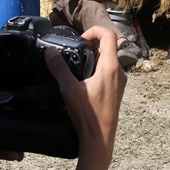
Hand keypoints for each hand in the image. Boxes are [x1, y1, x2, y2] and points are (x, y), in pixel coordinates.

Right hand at [44, 27, 126, 169]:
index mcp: (110, 67)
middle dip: (92, 44)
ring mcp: (119, 82)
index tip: (80, 39)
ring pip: (109, 59)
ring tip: (77, 64)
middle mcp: (119, 72)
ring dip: (94, 56)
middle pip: (109, 46)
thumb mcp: (69, 89)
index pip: (109, 35)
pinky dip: (97, 68)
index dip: (94, 31)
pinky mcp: (116, 91)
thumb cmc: (87, 115)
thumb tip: (49, 51)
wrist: (99, 139)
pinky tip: (83, 80)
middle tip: (76, 50)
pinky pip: (109, 71)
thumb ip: (59, 68)